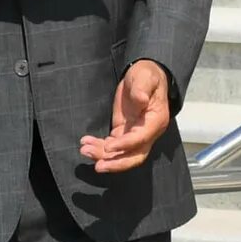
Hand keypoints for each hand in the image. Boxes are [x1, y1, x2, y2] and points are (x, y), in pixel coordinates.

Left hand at [81, 59, 174, 173]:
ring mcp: (135, 135)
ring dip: (103, 156)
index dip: (125, 145)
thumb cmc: (147, 76)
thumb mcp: (145, 77)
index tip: (109, 146)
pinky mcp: (124, 133)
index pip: (141, 138)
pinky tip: (87, 143)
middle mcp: (147, 132)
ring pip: (121, 154)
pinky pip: (112, 147)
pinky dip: (100, 148)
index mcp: (155, 120)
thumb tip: (140, 99)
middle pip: (134, 156)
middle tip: (98, 165)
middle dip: (116, 163)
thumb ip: (142, 88)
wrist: (144, 76)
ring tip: (85, 150)